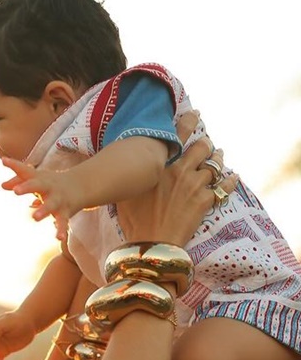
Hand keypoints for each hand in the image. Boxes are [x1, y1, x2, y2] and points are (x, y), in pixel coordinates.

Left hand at [1, 158, 81, 238]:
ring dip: (44, 210)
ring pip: (51, 204)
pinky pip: (63, 222)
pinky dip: (61, 230)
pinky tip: (59, 238)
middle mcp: (48, 187)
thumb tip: (2, 185)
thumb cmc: (51, 183)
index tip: (3, 161)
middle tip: (16, 191)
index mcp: (39, 178)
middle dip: (27, 187)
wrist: (81, 185)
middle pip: (37, 185)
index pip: (25, 170)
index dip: (14, 165)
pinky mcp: (65, 212)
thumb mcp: (36, 179)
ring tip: (35, 217)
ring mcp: (58, 199)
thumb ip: (18, 181)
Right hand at [117, 112, 237, 245]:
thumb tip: (128, 170)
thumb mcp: (126, 195)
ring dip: (219, 159)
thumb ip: (134, 178)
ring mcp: (195, 185)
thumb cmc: (135, 223)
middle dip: (206, 145)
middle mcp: (180, 171)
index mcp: (161, 166)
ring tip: (220, 156)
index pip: (176, 136)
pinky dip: (230, 182)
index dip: (188, 122)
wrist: (152, 244)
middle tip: (207, 145)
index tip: (194, 115)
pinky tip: (234, 178)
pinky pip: (224, 187)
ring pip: (215, 164)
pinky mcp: (205, 201)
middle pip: (202, 147)